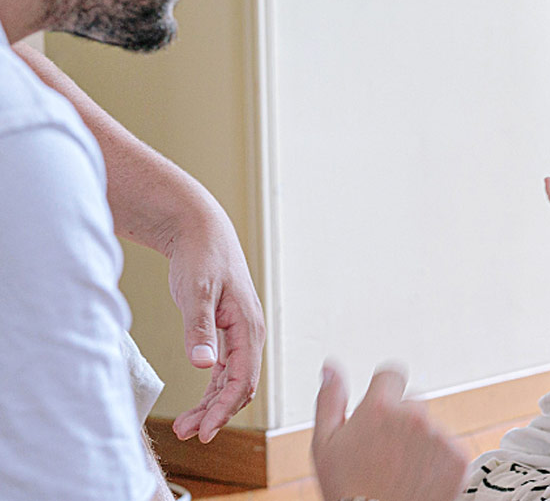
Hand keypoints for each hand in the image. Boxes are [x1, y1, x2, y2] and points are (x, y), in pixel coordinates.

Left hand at [165, 220, 264, 443]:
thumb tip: (204, 365)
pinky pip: (223, 370)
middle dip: (216, 413)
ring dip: (212, 405)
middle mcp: (249, 335)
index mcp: (249, 327)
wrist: (200, 231)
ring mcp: (238, 335)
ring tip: (185, 426)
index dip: (224, 408)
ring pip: (230, 381)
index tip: (203, 430)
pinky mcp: (224, 332)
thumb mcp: (197, 292)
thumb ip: (200, 329)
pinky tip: (195, 404)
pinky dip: (210, 390)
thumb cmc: (201, 257)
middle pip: (239, 386)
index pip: (243, 380)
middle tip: (188, 434)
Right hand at [312, 362, 468, 500]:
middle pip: (412, 405)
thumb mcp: (325, 444)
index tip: (380, 413)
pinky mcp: (458, 457)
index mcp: (380, 408)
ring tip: (399, 471)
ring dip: (420, 443)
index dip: (384, 392)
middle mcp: (415, 416)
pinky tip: (418, 478)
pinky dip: (438, 461)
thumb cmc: (347, 490)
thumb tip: (330, 367)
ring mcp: (440, 436)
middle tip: (384, 454)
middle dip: (401, 422)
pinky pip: (449, 448)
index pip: (391, 375)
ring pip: (431, 429)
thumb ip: (330, 399)